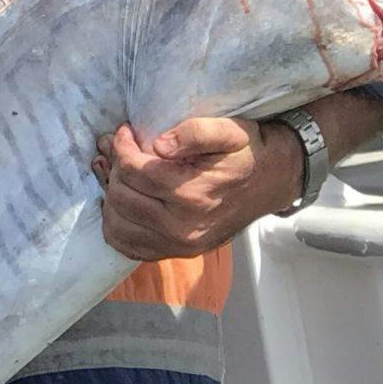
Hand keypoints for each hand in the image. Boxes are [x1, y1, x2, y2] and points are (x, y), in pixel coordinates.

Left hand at [91, 96, 382, 259]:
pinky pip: (127, 246)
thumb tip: (159, 146)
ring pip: (117, 224)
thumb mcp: (229, 130)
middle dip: (114, 168)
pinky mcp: (175, 253)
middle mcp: (182, 227)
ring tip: (118, 173)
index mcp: (193, 195)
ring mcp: (178, 245)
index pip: (133, 171)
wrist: (271, 183)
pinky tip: (123, 201)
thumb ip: (195, 132)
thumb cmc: (247, 152)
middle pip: (121, 197)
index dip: (121, 146)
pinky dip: (116, 223)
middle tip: (119, 150)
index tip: (126, 131)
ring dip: (111, 195)